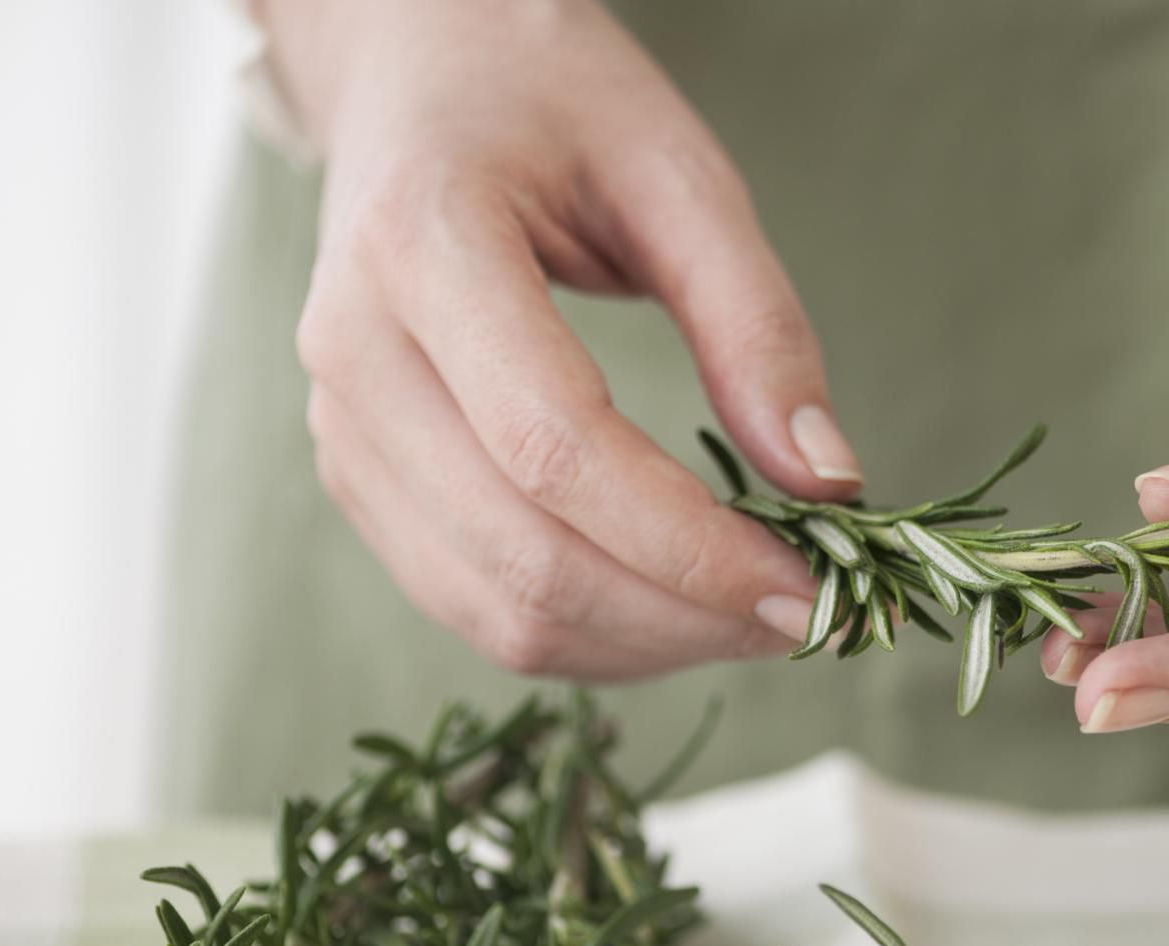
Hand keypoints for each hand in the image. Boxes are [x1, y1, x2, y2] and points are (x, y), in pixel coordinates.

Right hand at [274, 0, 855, 677]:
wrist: (415, 78)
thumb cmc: (552, 104)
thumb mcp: (679, 173)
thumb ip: (757, 325)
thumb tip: (827, 484)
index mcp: (422, 242)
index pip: (555, 448)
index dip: (689, 547)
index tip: (809, 588)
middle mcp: (354, 350)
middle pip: (525, 555)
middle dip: (685, 615)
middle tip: (807, 615)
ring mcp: (342, 427)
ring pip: (496, 608)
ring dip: (644, 644)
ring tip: (755, 616)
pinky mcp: (357, 478)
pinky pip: (473, 604)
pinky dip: (590, 635)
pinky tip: (677, 605)